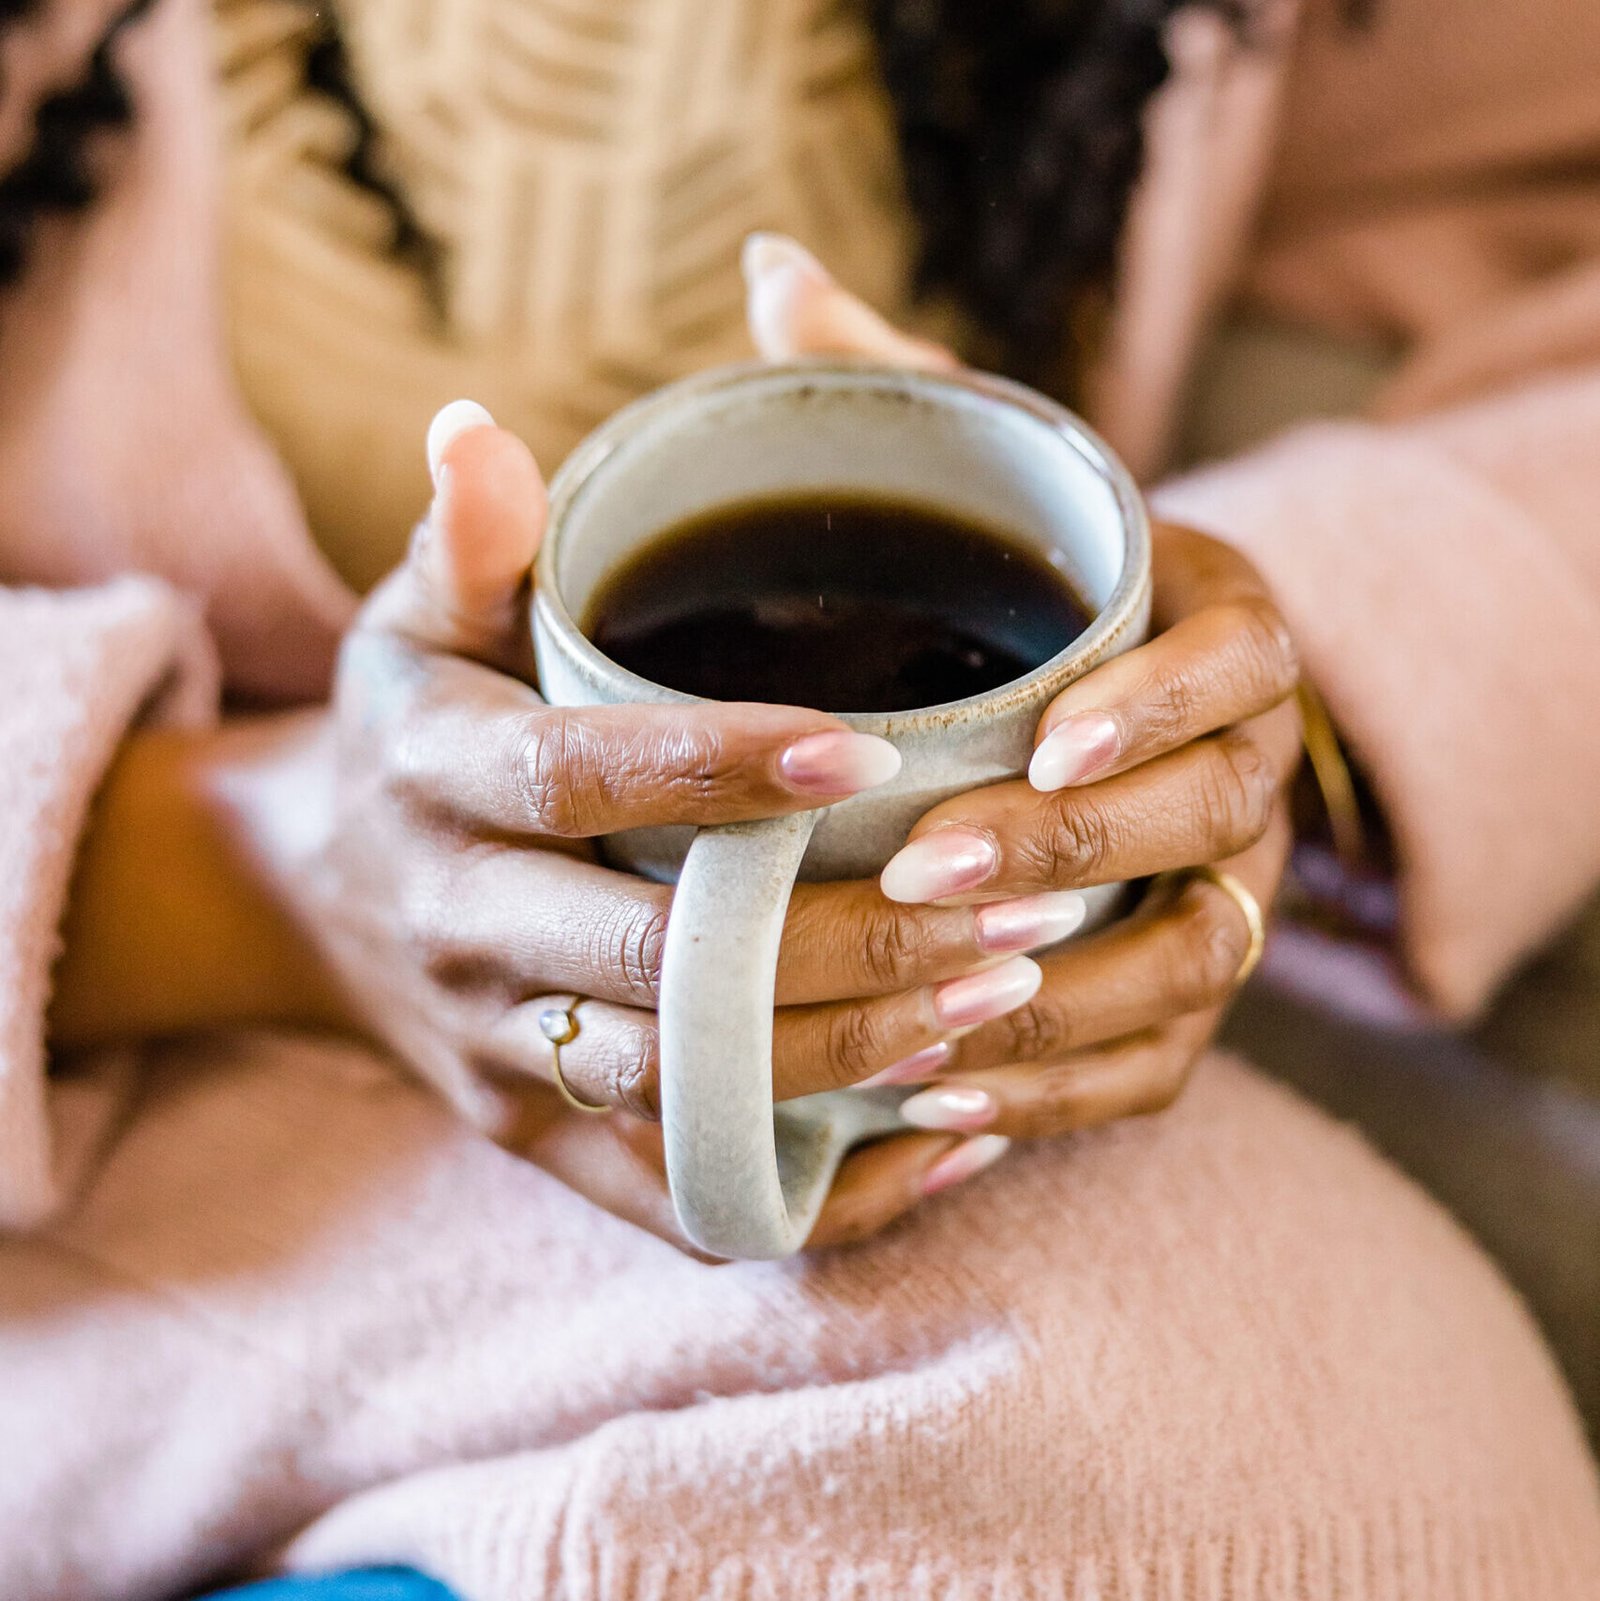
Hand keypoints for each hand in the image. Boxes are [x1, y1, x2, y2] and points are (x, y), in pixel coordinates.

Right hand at [227, 408, 1056, 1251]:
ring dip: (848, 1058)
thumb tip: (476, 426)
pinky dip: (810, 1192)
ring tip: (1000, 1000)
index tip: (868, 756)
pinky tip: (940, 1146)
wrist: (311, 896)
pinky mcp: (531, 1135)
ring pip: (682, 1083)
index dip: (717, 768)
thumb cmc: (412, 732)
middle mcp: (460, 928)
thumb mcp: (417, 623)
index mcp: (437, 780)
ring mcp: (495, 1051)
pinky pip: (671, 1194)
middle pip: (658, 959)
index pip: (581, 776)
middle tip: (1008, 912)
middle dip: (839, 946)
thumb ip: (471, 540)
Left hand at [744, 232, 1301, 1141]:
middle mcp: (1239, 774)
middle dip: (1078, 847)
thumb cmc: (1002, 600)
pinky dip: (1058, 1097)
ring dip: (1064, 997)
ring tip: (926, 1012)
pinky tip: (937, 1108)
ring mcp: (1218, 893)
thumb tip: (770, 275)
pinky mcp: (1172, 993)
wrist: (1079, 716)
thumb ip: (889, 390)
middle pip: (1212, 823)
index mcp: (1211, 641)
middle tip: (929, 868)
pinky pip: (1152, 1063)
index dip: (1156, 706)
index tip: (1051, 726)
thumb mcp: (967, 483)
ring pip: (1192, 963)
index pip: (1235, 669)